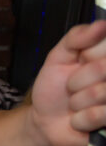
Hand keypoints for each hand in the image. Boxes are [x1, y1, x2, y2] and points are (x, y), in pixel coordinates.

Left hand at [32, 20, 105, 145]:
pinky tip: (80, 119)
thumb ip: (76, 38)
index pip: (105, 44)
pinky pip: (100, 115)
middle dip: (77, 80)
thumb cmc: (55, 87)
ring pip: (101, 92)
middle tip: (72, 86)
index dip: (88, 54)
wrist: (46, 121)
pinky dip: (81, 119)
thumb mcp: (59, 57)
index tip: (80, 60)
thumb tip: (101, 24)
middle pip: (103, 68)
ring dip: (78, 101)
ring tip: (76, 104)